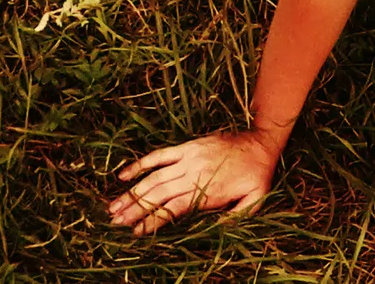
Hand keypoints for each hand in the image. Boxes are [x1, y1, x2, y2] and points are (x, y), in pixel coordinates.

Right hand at [107, 130, 277, 234]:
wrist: (262, 142)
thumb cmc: (257, 175)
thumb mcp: (254, 200)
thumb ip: (235, 217)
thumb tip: (215, 232)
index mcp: (208, 191)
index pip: (173, 209)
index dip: (152, 221)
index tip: (134, 233)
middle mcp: (194, 174)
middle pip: (159, 194)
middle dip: (135, 209)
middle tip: (114, 222)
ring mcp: (189, 158)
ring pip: (154, 177)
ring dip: (132, 192)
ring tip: (113, 207)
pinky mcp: (188, 146)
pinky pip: (160, 154)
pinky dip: (141, 164)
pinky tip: (123, 175)